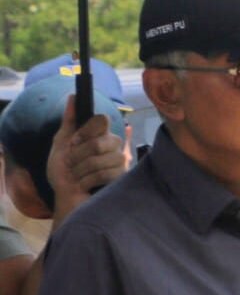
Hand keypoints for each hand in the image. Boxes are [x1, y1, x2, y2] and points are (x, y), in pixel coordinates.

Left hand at [47, 95, 128, 219]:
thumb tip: (72, 96)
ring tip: (77, 177)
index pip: (101, 120)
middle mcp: (114, 147)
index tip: (73, 143)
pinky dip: (87, 180)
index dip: (85, 131)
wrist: (66, 198)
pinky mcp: (122, 179)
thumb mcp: (61, 144)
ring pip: (100, 159)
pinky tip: (85, 186)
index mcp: (101, 135)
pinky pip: (105, 174)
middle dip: (79, 155)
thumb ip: (69, 121)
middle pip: (99, 141)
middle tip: (72, 165)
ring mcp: (120, 163)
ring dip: (81, 170)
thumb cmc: (63, 173)